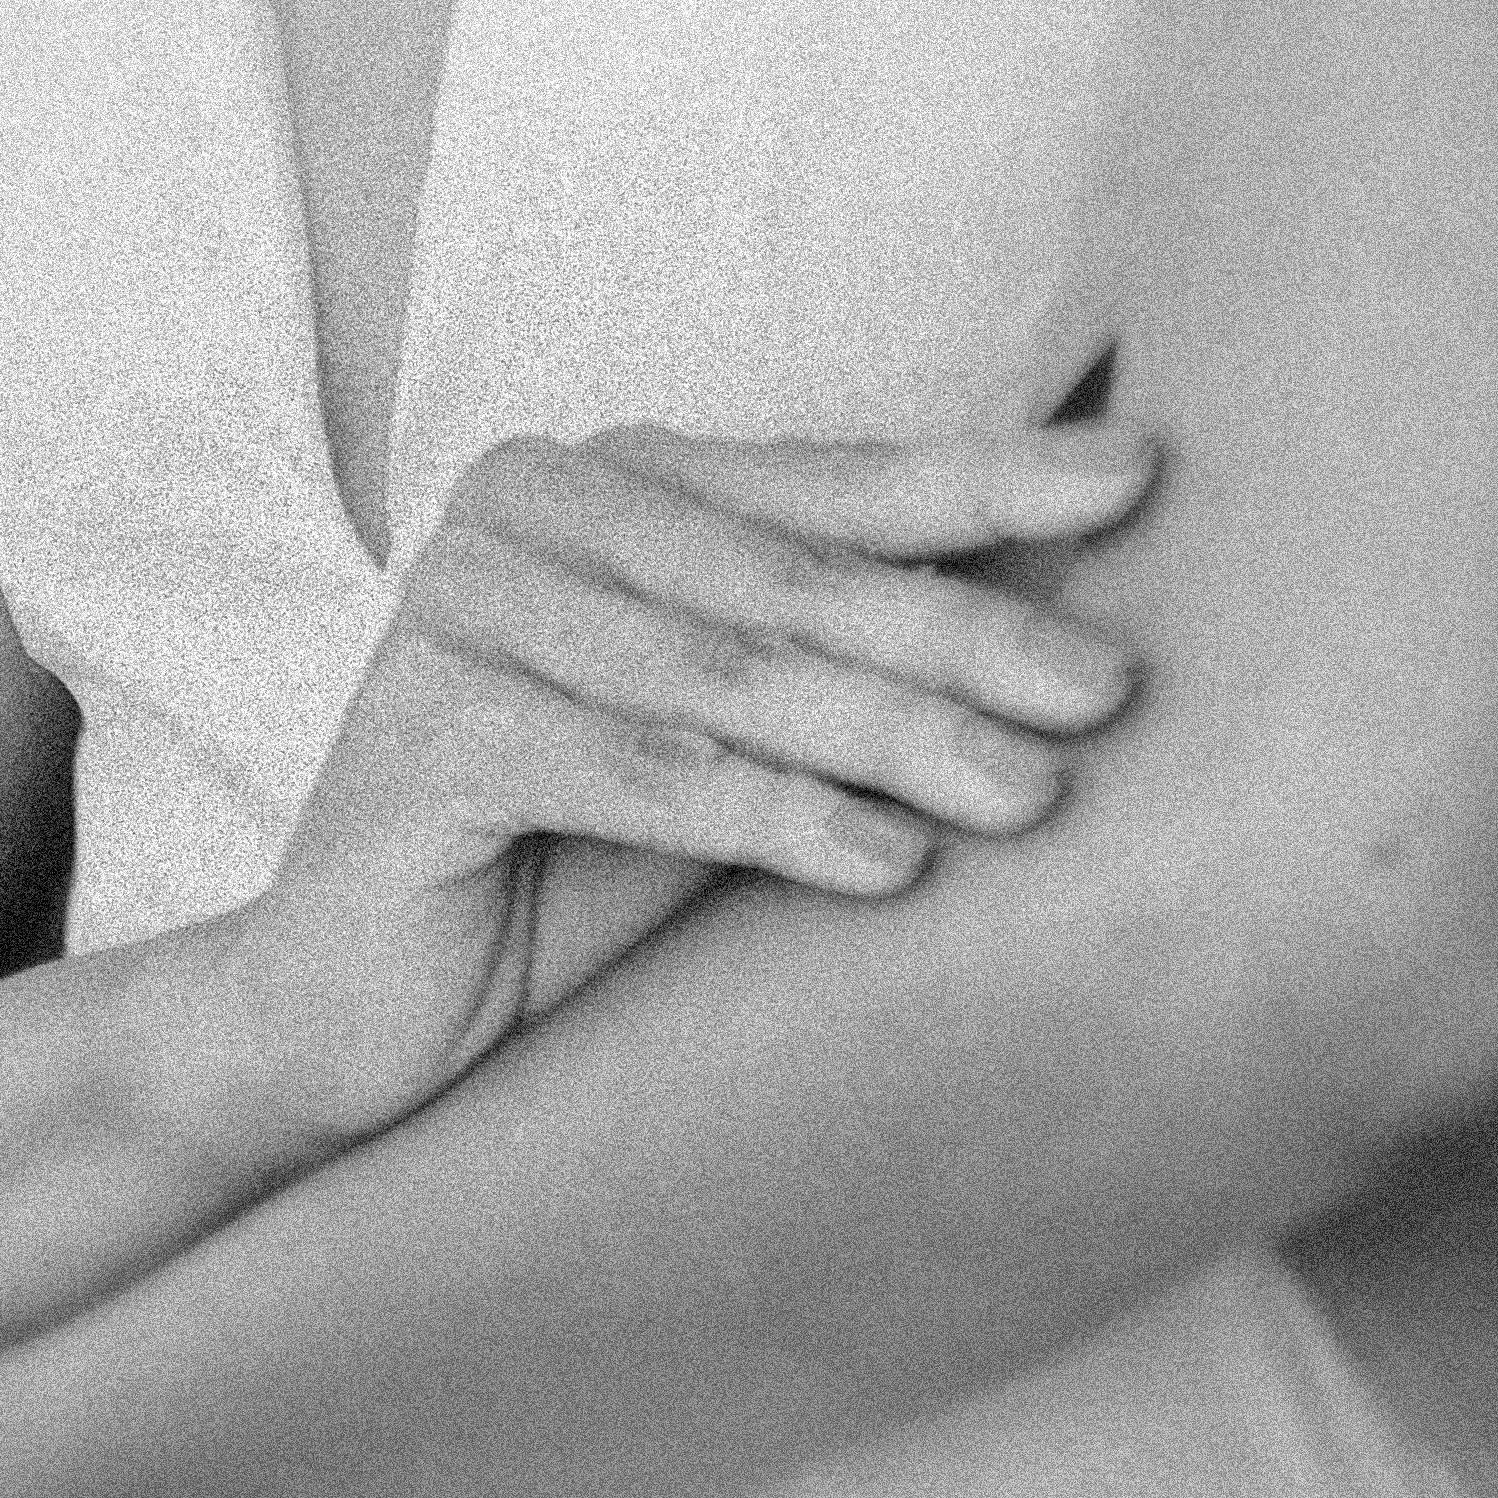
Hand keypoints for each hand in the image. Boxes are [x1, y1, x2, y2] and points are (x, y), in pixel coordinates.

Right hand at [236, 414, 1159, 1146]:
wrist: (357, 1021)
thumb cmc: (579, 874)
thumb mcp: (742, 751)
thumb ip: (852, 665)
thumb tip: (1089, 628)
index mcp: (617, 475)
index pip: (835, 480)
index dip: (989, 482)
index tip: (1140, 480)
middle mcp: (528, 505)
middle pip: (790, 576)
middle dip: (962, 634)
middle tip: (1107, 692)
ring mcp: (459, 608)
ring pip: (729, 674)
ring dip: (894, 736)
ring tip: (1032, 797)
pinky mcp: (422, 734)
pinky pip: (637, 772)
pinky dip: (772, 820)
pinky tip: (890, 865)